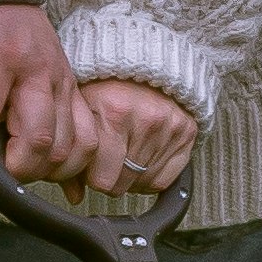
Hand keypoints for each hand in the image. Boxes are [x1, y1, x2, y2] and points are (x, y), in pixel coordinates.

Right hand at [0, 0, 92, 186]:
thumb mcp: (36, 79)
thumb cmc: (4, 39)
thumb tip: (68, 185)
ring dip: (7, 160)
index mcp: (67, 89)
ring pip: (36, 136)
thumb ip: (47, 121)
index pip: (87, 145)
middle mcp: (55, 82)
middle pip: (63, 148)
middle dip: (33, 173)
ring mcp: (28, 70)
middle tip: (5, 172)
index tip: (37, 180)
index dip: (66, 174)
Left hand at [79, 78, 198, 195]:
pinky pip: (164, 180)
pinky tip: (139, 163)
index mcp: (114, 113)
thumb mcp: (81, 111)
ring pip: (142, 184)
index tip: (89, 166)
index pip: (102, 179)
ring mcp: (169, 127)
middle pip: (121, 184)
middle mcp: (146, 120)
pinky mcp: (187, 133)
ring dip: (128, 178)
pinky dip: (149, 179)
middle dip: (109, 179)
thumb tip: (74, 196)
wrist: (142, 65)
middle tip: (104, 161)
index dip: (91, 177)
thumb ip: (74, 151)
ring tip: (121, 157)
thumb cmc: (105, 89)